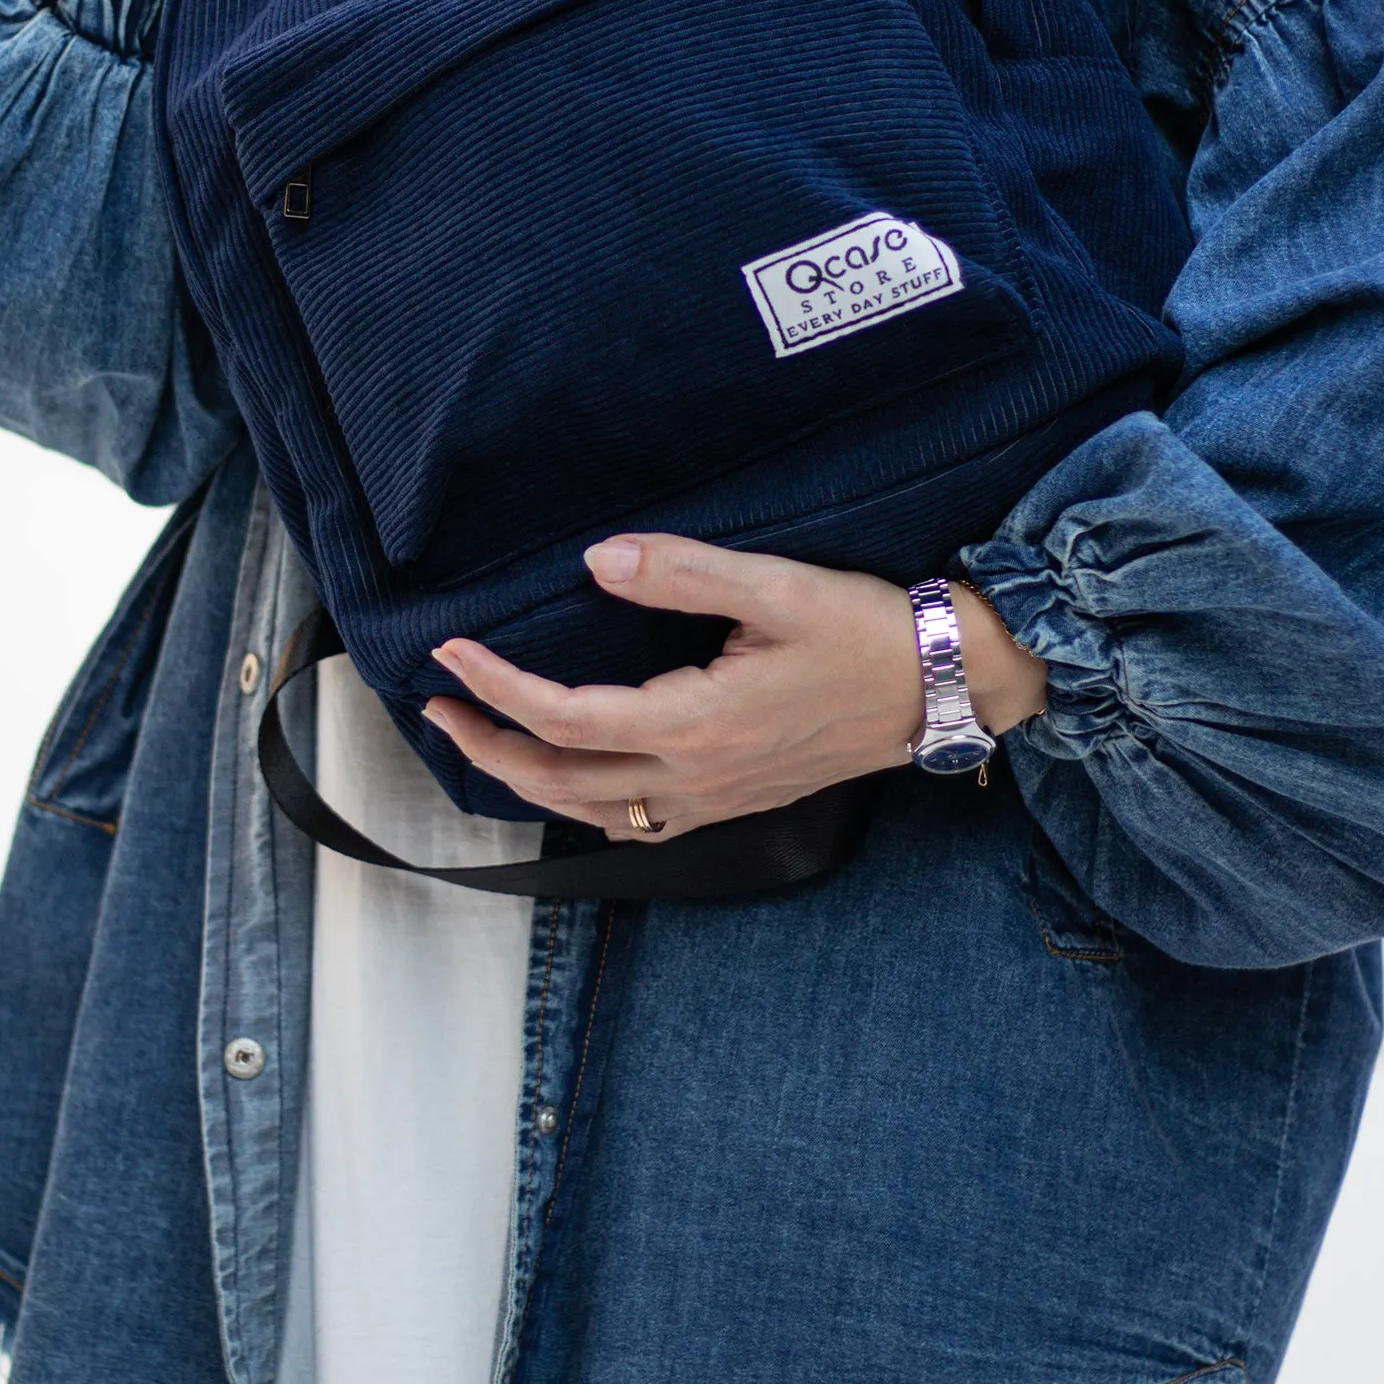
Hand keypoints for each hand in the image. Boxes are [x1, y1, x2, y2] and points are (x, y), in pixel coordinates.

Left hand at [424, 535, 1048, 843]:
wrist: (947, 687)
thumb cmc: (868, 632)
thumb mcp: (776, 586)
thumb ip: (681, 573)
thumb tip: (597, 562)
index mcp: (695, 723)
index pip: (563, 715)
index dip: (496, 687)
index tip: (451, 653)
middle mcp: (696, 775)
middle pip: (559, 778)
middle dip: (485, 746)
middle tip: (436, 707)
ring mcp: (716, 798)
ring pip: (592, 811)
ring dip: (527, 781)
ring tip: (482, 744)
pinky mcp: (737, 800)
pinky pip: (638, 822)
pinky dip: (586, 805)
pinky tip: (575, 780)